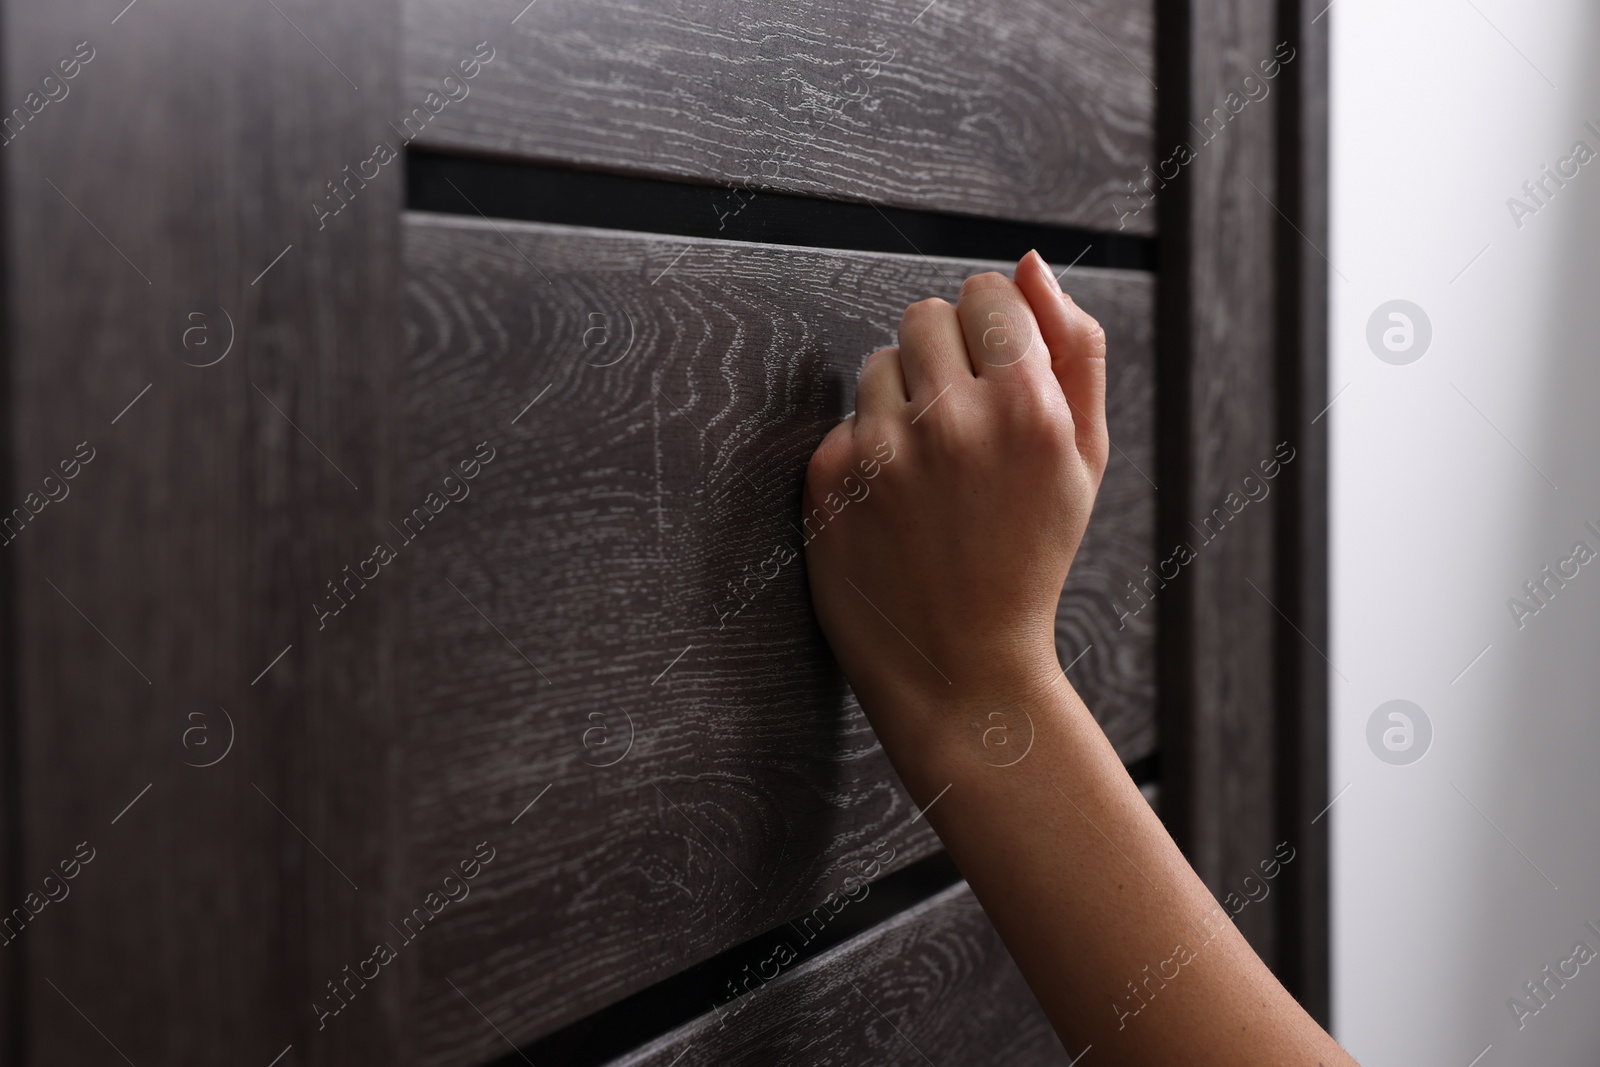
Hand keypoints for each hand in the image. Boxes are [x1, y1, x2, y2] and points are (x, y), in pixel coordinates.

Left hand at [801, 250, 1108, 745]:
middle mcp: (954, 421)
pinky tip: (892, 505)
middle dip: (942, 356)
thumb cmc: (1031, 555)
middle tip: (960, 426)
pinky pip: (844, 422)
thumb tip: (1029, 263)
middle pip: (924, 315)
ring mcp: (884, 451)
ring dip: (900, 401)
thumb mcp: (1085, 459)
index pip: (986, 293)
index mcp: (1029, 407)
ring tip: (928, 472)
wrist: (964, 668)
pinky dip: (865, 453)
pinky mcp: (830, 481)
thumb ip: (1075, 349)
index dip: (991, 329)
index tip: (994, 374)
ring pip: (878, 364)